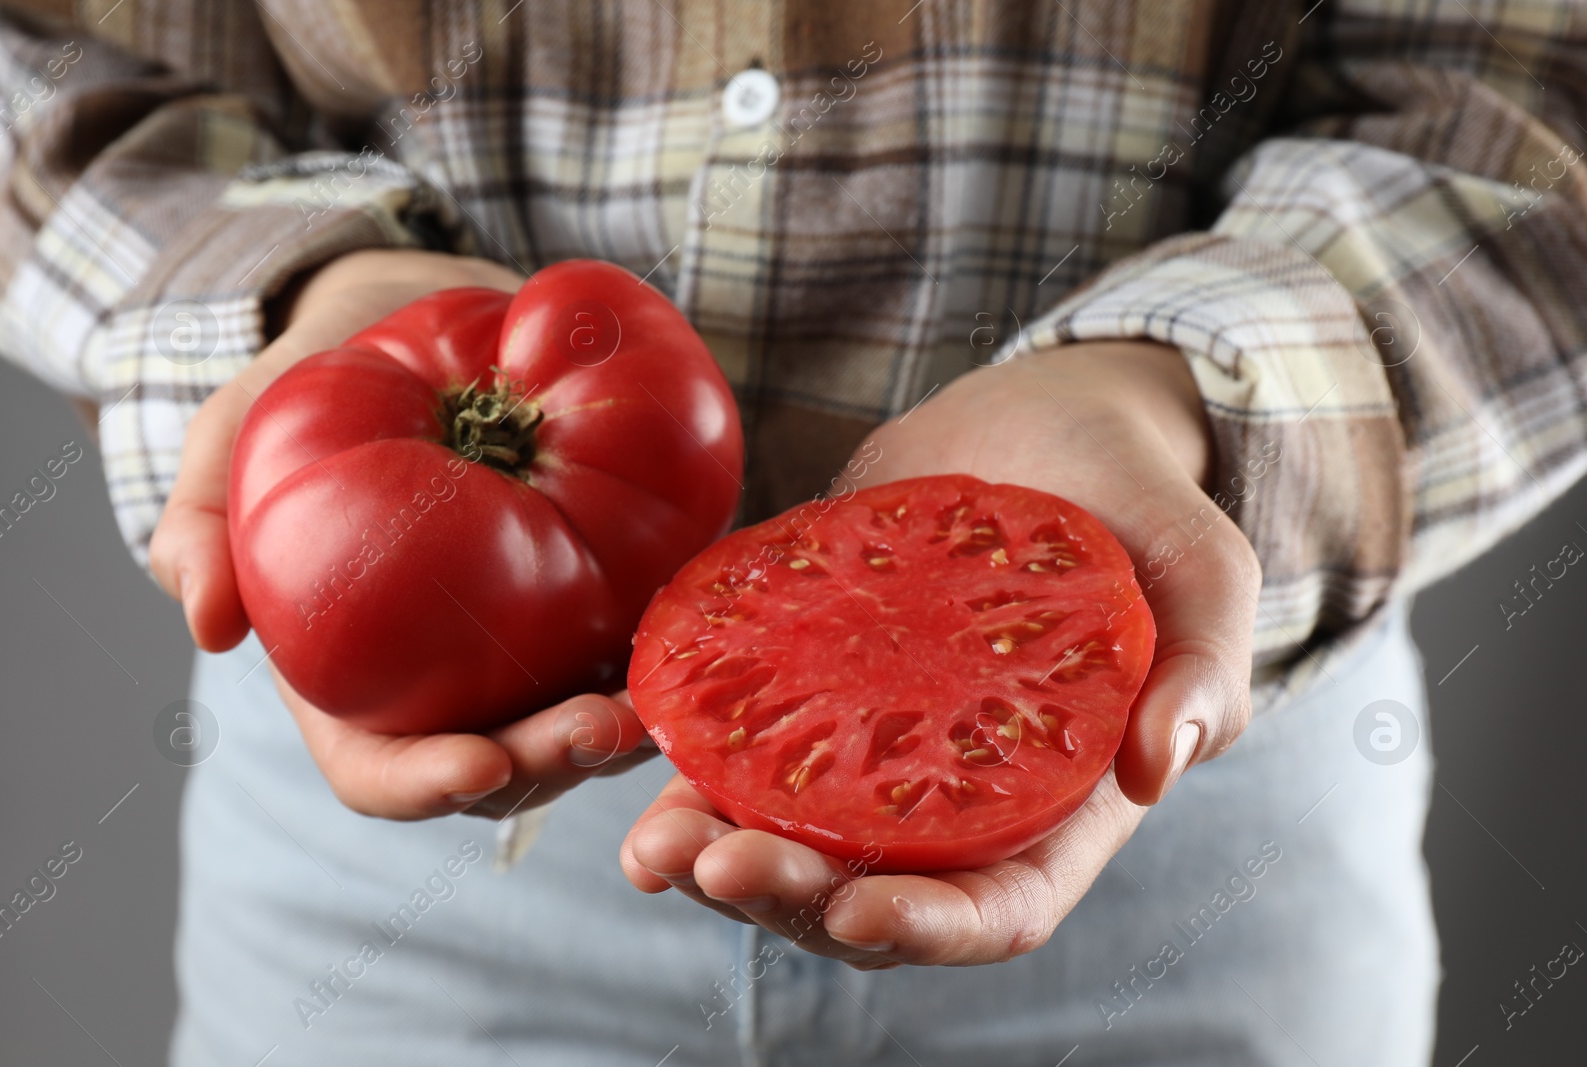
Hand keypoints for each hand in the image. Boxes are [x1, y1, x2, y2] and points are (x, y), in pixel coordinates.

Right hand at [150, 249, 653, 818]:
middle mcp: (444, 683)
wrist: (416, 319)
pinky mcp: (592, 595)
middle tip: (602, 727)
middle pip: (500, 767)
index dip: (424, 785)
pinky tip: (696, 632)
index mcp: (350, 680)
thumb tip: (206, 625)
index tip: (480, 765)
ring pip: (576, 724)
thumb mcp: (236, 433)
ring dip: (621, 729)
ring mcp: (525, 648)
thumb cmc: (315, 385)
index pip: (378, 770)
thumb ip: (200, 515)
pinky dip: (662, 651)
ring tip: (661, 700)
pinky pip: (632, 643)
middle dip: (551, 765)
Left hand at [621, 341, 1260, 964]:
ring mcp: (867, 736)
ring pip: (782, 828)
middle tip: (710, 863)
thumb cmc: (1139, 505)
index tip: (858, 914)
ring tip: (650, 841)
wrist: (1042, 425)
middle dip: (786, 897)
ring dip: (711, 848)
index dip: (928, 927)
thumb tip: (1166, 767)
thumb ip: (1207, 661)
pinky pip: (730, 726)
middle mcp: (949, 792)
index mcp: (1053, 801)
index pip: (996, 905)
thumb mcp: (1202, 570)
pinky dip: (669, 748)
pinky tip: (609, 741)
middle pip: (864, 887)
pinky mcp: (803, 669)